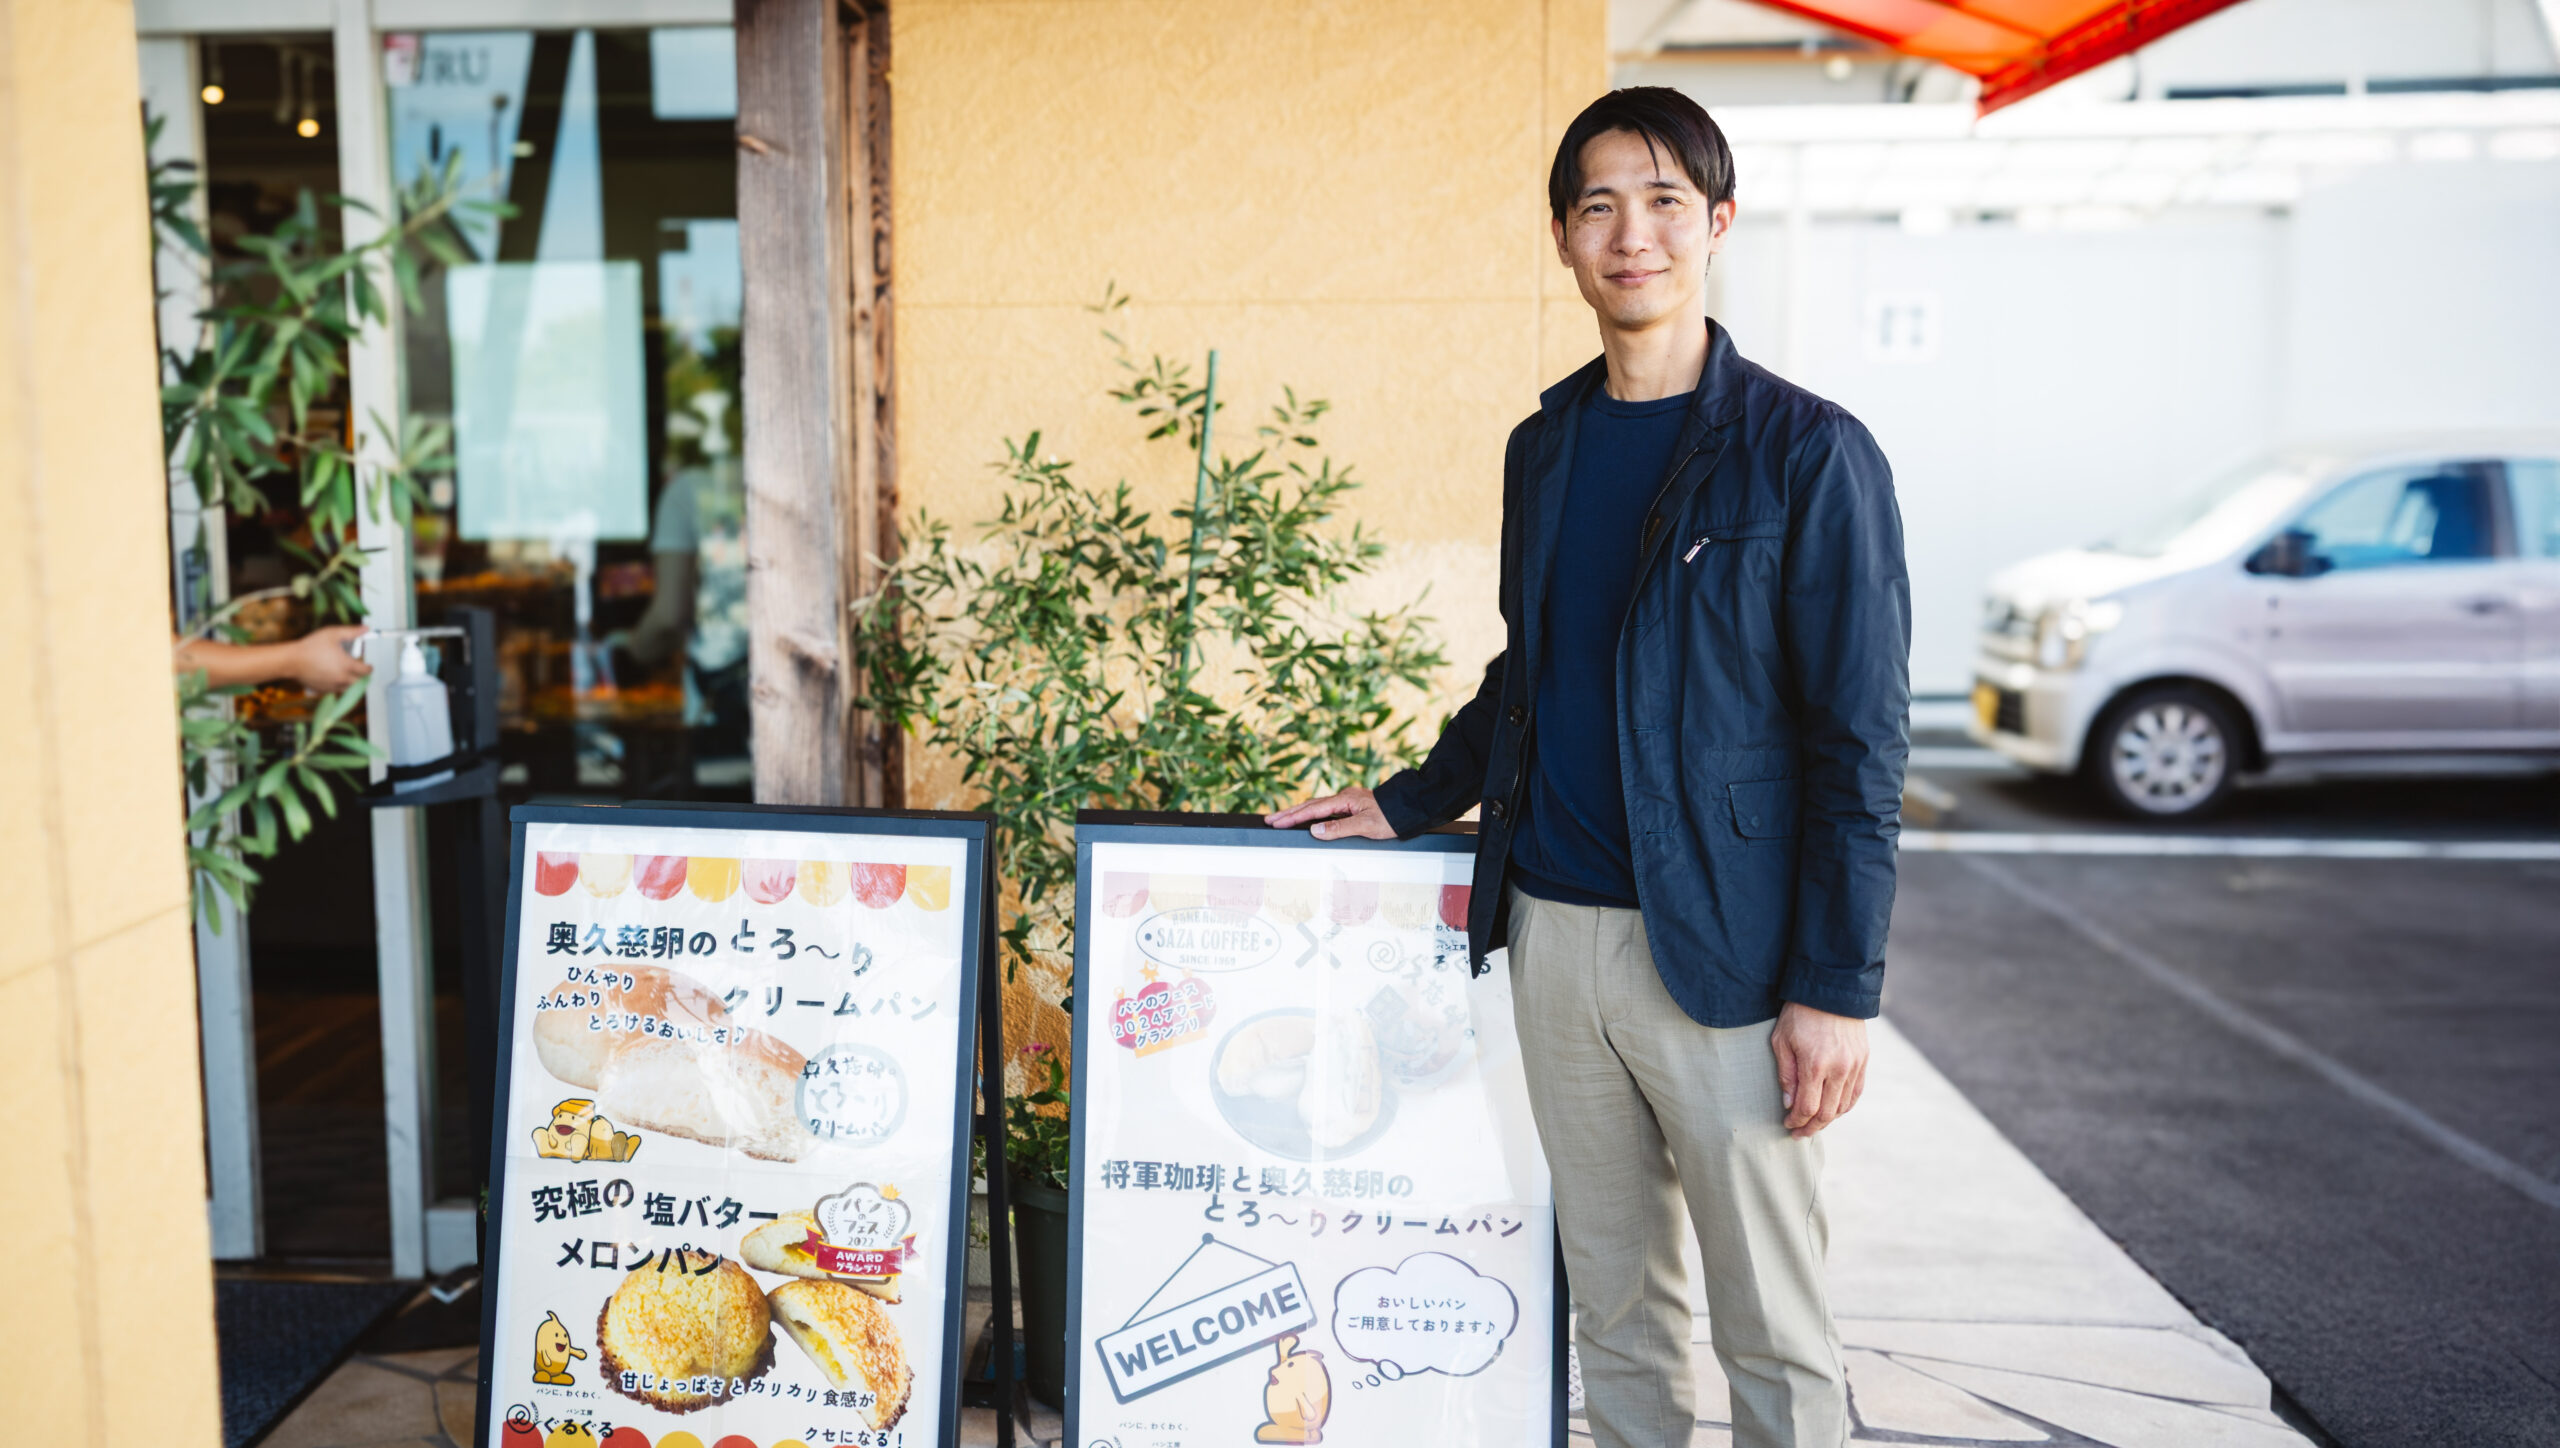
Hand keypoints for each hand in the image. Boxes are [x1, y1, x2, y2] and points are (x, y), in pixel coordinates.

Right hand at [288, 625, 373, 693]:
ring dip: (350, 682)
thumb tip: (366, 629)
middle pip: (359, 682)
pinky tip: (334, 678)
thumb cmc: (311, 645)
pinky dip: (337, 686)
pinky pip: (335, 690)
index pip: (365, 671)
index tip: (369, 666)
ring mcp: (331, 686)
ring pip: (347, 688)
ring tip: (347, 674)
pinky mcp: (322, 690)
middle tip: (358, 670)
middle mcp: (341, 678)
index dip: (369, 668)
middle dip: (361, 676)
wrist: (291, 660)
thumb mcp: (333, 633)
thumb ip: (352, 632)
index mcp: (347, 666)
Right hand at [1264, 786, 1396, 840]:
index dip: (1292, 817)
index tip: (1275, 822)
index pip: (1311, 810)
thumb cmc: (1391, 817)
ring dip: (1299, 813)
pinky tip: (1308, 819)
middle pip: (1310, 805)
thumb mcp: (1365, 826)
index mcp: (1344, 799)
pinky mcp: (1352, 805)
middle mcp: (1343, 797)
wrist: (1411, 808)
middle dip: (1289, 813)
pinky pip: (1326, 809)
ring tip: (1282, 819)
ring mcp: (1348, 800)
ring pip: (1317, 806)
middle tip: (1269, 820)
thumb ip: (1339, 829)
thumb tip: (1314, 830)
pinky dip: (1312, 814)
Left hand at [1771, 1002, 1867, 1137]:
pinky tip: (1833, 1110)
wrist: (1831, 989)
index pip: (1807, 1107)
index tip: (1787, 1125)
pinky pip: (1856, 1093)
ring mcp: (1854, 1065)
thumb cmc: (1799, 1013)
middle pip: (1827, 1113)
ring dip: (1828, 1119)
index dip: (1797, 1121)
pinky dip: (1844, 1106)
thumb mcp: (1782, 1040)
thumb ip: (1786, 1075)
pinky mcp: (1863, 1060)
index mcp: (1815, 1064)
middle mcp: (1839, 1068)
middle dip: (1811, 1127)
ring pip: (1843, 1106)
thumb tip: (1789, 1104)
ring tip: (1813, 1123)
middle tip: (1798, 1133)